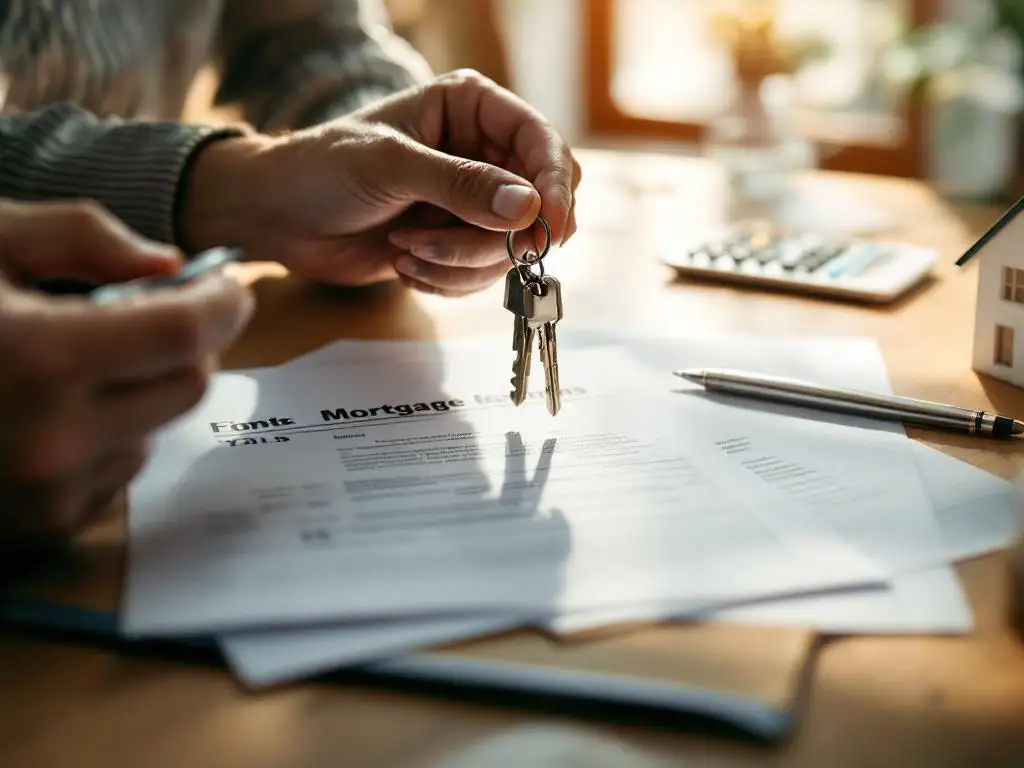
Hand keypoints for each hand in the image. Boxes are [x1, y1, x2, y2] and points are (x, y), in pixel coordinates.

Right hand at [0, 200, 253, 555]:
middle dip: (183, 342)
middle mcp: (54, 443)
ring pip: (154, 431)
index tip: (228, 283)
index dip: (221, 301)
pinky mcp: (35, 535)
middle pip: (187, 384)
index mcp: (41, 361)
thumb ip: (78, 236)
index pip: (186, 332)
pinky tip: (42, 414)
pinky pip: (113, 475)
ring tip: (68, 364)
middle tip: (156, 310)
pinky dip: (103, 438)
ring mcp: (45, 500)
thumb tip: (166, 263)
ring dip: (138, 391)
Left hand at [181, 69, 580, 296]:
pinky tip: (403, 263)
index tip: (552, 229)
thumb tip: (529, 207)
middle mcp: (480, 153)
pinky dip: (447, 279)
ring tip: (406, 248)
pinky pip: (484, 274)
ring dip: (460, 260)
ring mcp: (471, 202)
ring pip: (511, 246)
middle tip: (465, 248)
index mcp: (471, 109)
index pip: (542, 142)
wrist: (279, 217)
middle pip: (539, 201)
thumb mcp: (391, 166)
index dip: (556, 185)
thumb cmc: (322, 169)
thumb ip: (461, 185)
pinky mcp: (457, 243)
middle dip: (503, 236)